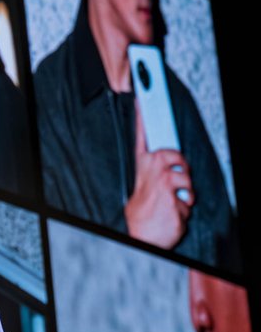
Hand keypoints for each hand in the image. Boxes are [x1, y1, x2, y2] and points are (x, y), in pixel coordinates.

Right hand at [123, 105, 193, 248]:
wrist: (143, 236)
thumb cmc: (144, 214)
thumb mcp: (145, 187)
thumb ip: (154, 170)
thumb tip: (164, 159)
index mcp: (141, 167)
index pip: (142, 135)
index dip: (144, 115)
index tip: (143, 95)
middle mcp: (150, 171)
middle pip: (174, 154)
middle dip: (180, 168)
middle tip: (173, 184)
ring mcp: (162, 182)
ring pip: (186, 177)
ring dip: (185, 193)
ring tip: (172, 202)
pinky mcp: (175, 194)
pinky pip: (189, 197)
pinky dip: (185, 208)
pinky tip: (174, 212)